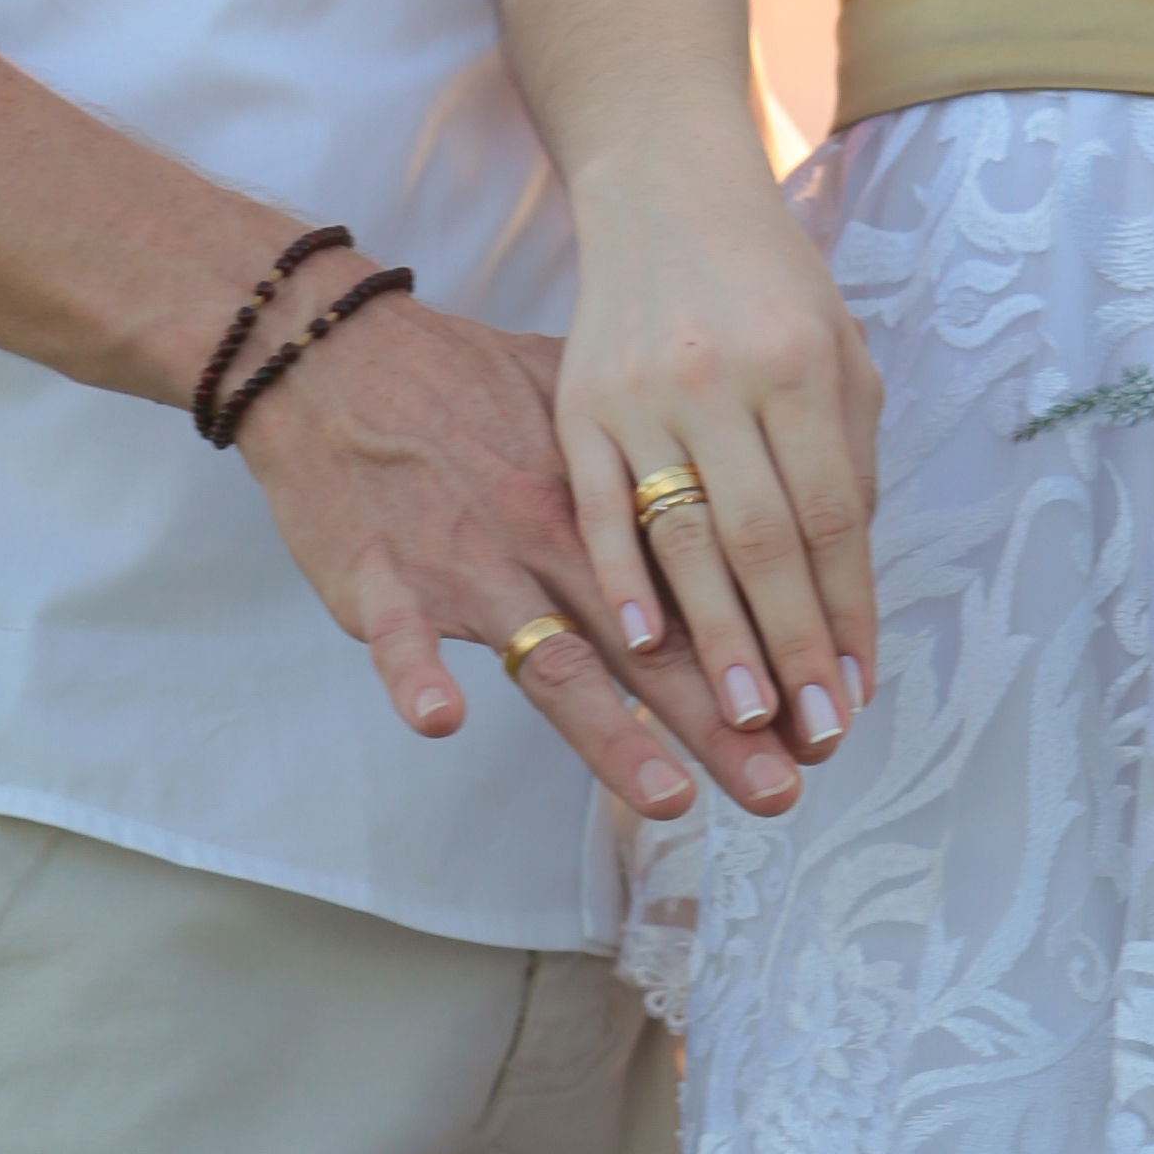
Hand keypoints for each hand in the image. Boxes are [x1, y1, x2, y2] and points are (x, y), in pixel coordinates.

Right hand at [230, 287, 802, 827]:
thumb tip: (741, 488)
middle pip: (649, 647)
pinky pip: (398, 635)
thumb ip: (646, 460)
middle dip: (719, 722)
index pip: (699, 593)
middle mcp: (547, 538)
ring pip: (549, 658)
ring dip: (611, 733)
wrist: (336, 357)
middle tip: (783, 789)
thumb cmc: (460, 382)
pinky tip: (442, 719)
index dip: (760, 658)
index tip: (818, 719)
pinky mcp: (379, 579)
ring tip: (671, 796)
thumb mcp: (575, 402)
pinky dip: (415, 676)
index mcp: (602, 500)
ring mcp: (465, 563)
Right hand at [552, 166, 881, 764]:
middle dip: (792, 649)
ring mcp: (640, 394)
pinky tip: (642, 650)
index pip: (832, 518)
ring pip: (681, 539)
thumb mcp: (835, 344)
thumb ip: (845, 454)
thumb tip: (851, 579)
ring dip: (715, 642)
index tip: (856, 692)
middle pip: (762, 542)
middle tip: (811, 739)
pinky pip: (596, 507)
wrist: (662, 188)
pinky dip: (620, 581)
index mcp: (798, 364)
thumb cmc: (767, 279)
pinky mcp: (576, 403)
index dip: (846, 612)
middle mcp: (719, 380)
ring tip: (743, 722)